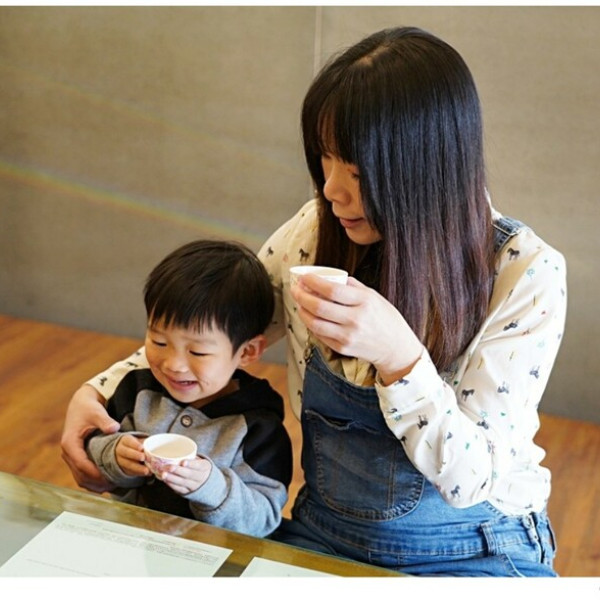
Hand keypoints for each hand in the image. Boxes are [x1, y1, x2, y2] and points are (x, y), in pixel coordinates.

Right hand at [60, 384, 119, 492]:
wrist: (81, 404)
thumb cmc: (88, 408)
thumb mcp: (97, 413)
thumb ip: (105, 421)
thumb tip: (114, 428)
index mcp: (70, 443)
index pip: (81, 464)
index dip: (94, 473)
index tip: (107, 478)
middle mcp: (67, 452)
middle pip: (79, 474)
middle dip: (95, 482)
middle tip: (112, 486)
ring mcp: (70, 455)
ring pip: (79, 476)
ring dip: (93, 483)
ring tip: (110, 487)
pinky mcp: (76, 456)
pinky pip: (81, 472)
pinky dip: (91, 479)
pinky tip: (104, 482)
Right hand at [115, 434, 150, 476]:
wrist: (124, 453)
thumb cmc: (135, 445)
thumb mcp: (139, 441)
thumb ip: (145, 442)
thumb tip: (156, 444)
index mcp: (125, 440)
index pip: (129, 441)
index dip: (135, 445)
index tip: (141, 448)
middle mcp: (120, 450)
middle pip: (126, 453)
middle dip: (135, 455)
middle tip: (143, 457)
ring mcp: (120, 461)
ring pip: (128, 464)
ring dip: (138, 468)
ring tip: (147, 470)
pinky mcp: (124, 469)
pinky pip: (131, 472)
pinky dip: (139, 473)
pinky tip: (148, 473)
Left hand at [160, 457, 211, 495]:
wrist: (204, 481)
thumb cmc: (198, 466)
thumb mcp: (199, 460)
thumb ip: (190, 456)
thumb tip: (173, 448)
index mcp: (204, 467)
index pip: (199, 466)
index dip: (191, 464)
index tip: (183, 462)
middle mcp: (200, 477)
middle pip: (189, 475)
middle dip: (178, 471)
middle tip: (168, 467)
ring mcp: (194, 486)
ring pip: (182, 482)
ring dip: (172, 478)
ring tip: (163, 474)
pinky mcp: (186, 492)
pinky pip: (179, 489)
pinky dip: (171, 484)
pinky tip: (165, 480)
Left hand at [291, 275, 423, 384]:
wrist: (395, 348)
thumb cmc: (385, 318)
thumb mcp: (374, 296)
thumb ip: (352, 286)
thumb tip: (329, 277)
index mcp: (365, 301)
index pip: (332, 289)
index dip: (313, 282)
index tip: (304, 277)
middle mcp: (355, 319)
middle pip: (319, 306)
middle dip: (302, 296)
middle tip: (295, 289)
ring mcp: (348, 336)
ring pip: (315, 323)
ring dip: (302, 311)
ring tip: (299, 302)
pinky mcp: (342, 348)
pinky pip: (320, 335)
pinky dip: (311, 324)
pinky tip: (309, 316)